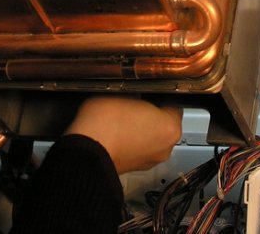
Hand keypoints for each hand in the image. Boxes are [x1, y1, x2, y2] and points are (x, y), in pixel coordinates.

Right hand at [64, 96, 182, 173]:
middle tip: (133, 103)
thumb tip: (136, 96)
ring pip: (151, 138)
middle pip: (163, 124)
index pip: (173, 104)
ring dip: (141, 129)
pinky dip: (131, 141)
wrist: (86, 151)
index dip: (159, 95)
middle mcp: (165, 147)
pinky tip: (116, 132)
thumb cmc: (106, 120)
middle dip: (151, 114)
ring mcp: (150, 160)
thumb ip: (136, 94)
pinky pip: (138, 149)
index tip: (148, 91)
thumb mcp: (122, 93)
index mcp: (170, 127)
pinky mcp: (133, 169)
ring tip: (121, 118)